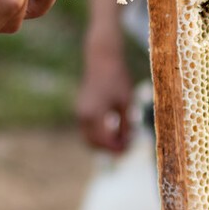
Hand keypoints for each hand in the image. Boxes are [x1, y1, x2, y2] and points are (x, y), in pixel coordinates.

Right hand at [77, 0, 133, 151]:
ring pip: (89, 138)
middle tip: (125, 146)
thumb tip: (126, 142)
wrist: (102, 60)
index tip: (128, 148)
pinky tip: (113, 130)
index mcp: (95, 114)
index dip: (117, 148)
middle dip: (109, 148)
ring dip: (103, 143)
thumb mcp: (126, 102)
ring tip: (121, 139)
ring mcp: (79, 113)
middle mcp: (83, 115)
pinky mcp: (80, 110)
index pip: (104, 141)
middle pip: (94, 143)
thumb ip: (126, 124)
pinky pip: (87, 130)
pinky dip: (98, 135)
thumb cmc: (117, 78)